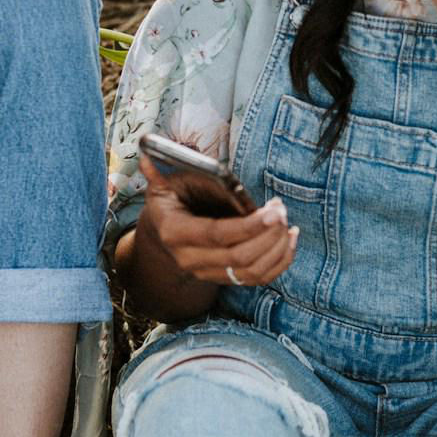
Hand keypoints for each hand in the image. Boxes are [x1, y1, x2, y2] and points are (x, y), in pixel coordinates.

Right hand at [138, 153, 297, 287]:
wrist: (163, 233)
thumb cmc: (169, 202)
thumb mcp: (162, 185)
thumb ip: (158, 173)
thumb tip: (147, 158)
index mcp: (174, 233)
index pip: (216, 235)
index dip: (247, 226)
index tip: (272, 211)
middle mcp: (189, 259)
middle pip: (238, 257)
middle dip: (267, 234)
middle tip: (281, 210)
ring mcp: (207, 273)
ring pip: (252, 271)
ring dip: (276, 247)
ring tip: (285, 221)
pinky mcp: (224, 279)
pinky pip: (259, 278)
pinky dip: (280, 261)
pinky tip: (289, 238)